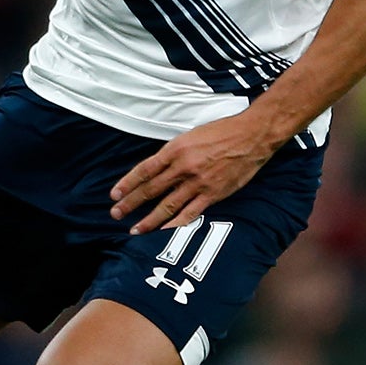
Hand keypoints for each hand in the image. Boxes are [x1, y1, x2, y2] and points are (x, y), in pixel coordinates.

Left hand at [110, 109, 277, 234]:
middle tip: (115, 214)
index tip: (114, 195)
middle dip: (131, 203)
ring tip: (134, 230)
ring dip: (149, 220)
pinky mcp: (213, 194)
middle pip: (151, 189)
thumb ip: (172, 153)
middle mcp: (183, 167)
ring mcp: (198, 183)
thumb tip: (156, 168)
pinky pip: (190, 213)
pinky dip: (175, 224)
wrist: (251, 136)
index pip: (144, 170)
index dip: (127, 184)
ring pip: (167, 206)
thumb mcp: (190, 136)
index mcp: (175, 149)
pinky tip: (163, 232)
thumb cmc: (221, 132)